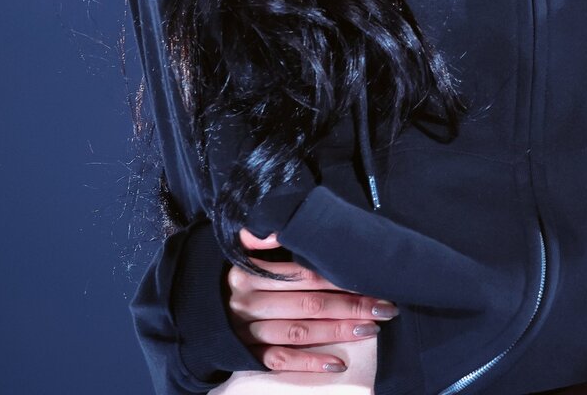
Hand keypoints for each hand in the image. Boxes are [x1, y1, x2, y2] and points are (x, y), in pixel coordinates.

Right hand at [226, 229, 397, 375]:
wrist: (200, 308)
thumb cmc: (238, 276)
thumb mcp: (245, 253)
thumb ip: (267, 238)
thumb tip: (283, 222)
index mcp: (250, 272)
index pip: (305, 275)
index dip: (341, 277)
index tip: (373, 279)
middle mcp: (248, 301)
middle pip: (308, 304)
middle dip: (352, 305)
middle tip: (386, 307)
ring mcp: (247, 331)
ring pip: (300, 332)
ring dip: (338, 331)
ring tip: (370, 329)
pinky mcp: (248, 355)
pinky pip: (281, 360)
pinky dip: (309, 363)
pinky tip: (337, 364)